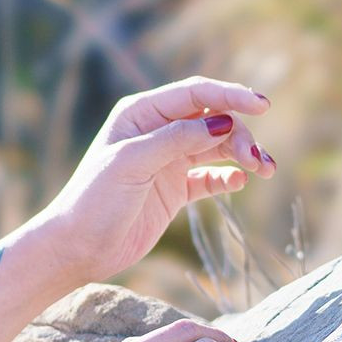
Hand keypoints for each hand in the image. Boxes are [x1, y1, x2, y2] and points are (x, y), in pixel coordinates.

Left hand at [34, 76, 275, 283]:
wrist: (77, 247)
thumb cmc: (95, 199)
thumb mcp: (132, 162)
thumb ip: (176, 139)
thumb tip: (223, 122)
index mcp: (140, 113)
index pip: (195, 94)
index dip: (231, 96)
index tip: (263, 106)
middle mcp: (156, 132)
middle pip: (213, 119)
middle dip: (240, 134)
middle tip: (258, 160)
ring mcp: (166, 162)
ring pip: (217, 147)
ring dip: (243, 154)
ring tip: (264, 170)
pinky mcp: (173, 190)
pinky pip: (210, 177)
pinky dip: (228, 177)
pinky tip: (239, 183)